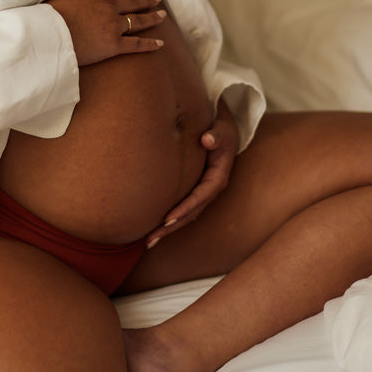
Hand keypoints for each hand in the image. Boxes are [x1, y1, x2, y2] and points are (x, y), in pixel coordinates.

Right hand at [48, 0, 165, 65]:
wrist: (49, 34)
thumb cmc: (50, 14)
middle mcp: (108, 7)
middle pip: (132, 2)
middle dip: (146, 0)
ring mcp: (113, 26)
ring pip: (137, 20)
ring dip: (152, 18)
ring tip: (163, 15)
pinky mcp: (113, 45)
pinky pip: (135, 44)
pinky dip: (149, 44)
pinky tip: (161, 43)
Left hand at [146, 98, 239, 247]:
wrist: (224, 132)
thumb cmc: (220, 130)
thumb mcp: (222, 130)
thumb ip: (216, 135)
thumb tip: (207, 139)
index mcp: (218, 178)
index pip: (199, 197)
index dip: (184, 209)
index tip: (167, 219)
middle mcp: (211, 190)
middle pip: (191, 213)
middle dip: (171, 227)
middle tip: (150, 239)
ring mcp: (203, 193)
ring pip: (186, 216)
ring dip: (168, 229)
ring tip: (148, 240)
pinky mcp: (195, 192)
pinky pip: (182, 209)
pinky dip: (170, 220)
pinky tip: (154, 227)